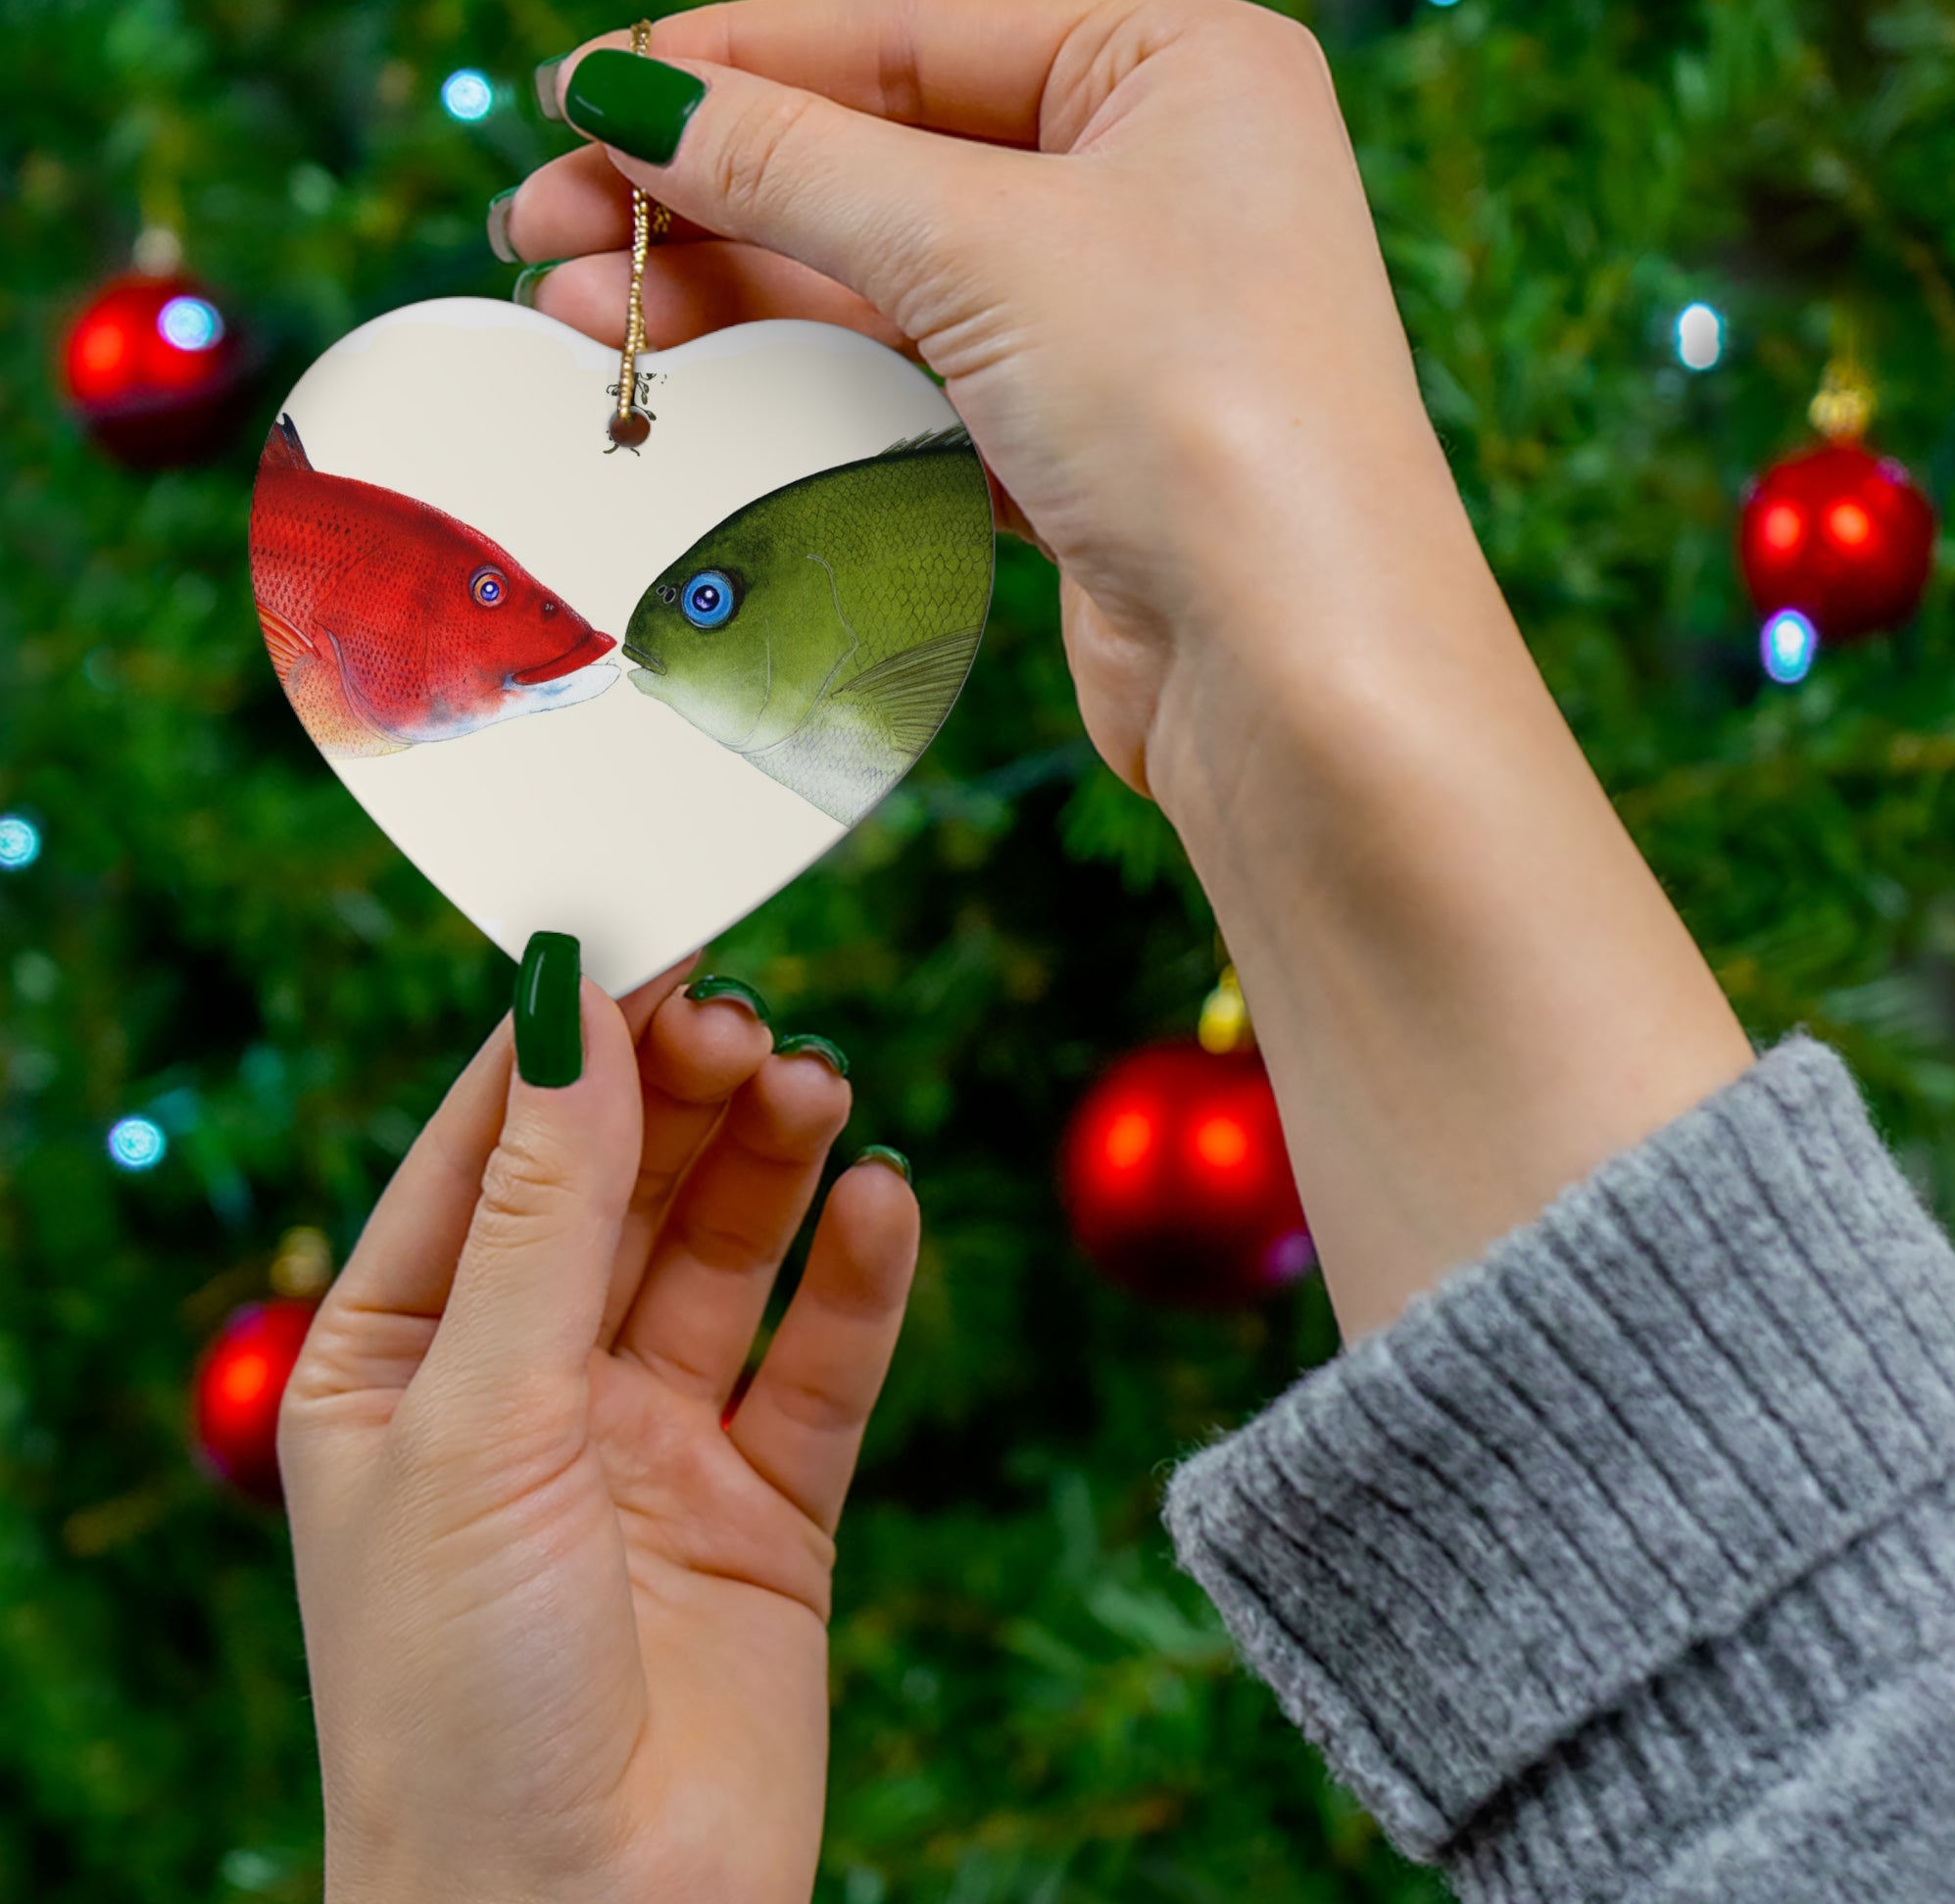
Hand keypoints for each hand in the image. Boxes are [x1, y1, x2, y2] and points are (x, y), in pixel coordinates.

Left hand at [280, 962, 917, 1903]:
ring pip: (725, 1255)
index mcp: (402, 1360)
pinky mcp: (767, 1508)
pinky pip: (821, 1363)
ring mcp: (651, 1445)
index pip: (489, 1148)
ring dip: (772, 1162)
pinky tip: (882, 1201)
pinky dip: (856, 1278)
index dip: (569, 1037)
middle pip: (620, 1185)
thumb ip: (542, 1209)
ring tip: (819, 1087)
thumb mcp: (478, 1418)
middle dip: (681, 1094)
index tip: (653, 929)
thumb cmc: (459, 1694)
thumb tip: (569, 1003)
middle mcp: (528, 1388)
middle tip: (749, 1020)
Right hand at [505, 0, 1749, 1337]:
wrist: (1301, 674)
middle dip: (709, 194)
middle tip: (544, 225)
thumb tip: (625, 97)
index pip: (908, 34)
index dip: (731, 64)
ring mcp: (1122, 322)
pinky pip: (918, 382)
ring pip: (889, 281)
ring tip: (579, 310)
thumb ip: (792, 164)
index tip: (581, 96)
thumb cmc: (1203, 416)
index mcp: (1178, 69)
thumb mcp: (981, 247)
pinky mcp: (1084, 445)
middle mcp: (1159, 182)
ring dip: (736, 294)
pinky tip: (697, 382)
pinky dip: (809, 382)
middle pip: (884, 158)